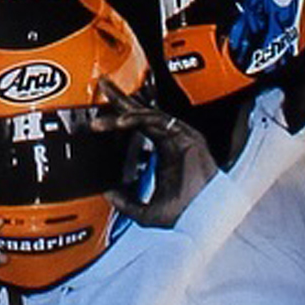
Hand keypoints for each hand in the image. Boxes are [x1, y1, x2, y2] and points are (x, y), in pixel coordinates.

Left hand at [95, 79, 216, 227]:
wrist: (206, 218)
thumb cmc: (188, 214)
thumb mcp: (147, 211)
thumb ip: (127, 203)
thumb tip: (108, 195)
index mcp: (163, 152)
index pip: (139, 127)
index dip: (119, 118)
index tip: (98, 118)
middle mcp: (170, 140)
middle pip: (141, 112)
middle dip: (120, 98)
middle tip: (102, 85)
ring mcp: (179, 135)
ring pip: (148, 113)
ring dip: (124, 111)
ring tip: (101, 121)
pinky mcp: (186, 135)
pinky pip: (159, 120)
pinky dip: (139, 118)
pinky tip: (121, 123)